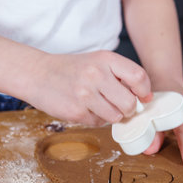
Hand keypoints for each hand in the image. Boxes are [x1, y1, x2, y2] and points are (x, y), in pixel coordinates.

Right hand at [23, 50, 152, 125]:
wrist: (37, 74)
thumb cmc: (71, 69)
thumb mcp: (97, 62)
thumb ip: (119, 75)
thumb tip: (144, 98)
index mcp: (105, 59)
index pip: (138, 77)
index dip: (144, 91)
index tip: (143, 97)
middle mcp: (96, 74)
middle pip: (130, 103)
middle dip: (128, 109)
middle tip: (120, 106)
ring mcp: (85, 94)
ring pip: (116, 117)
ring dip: (111, 116)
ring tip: (98, 105)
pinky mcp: (76, 111)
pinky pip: (99, 123)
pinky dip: (95, 119)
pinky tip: (84, 108)